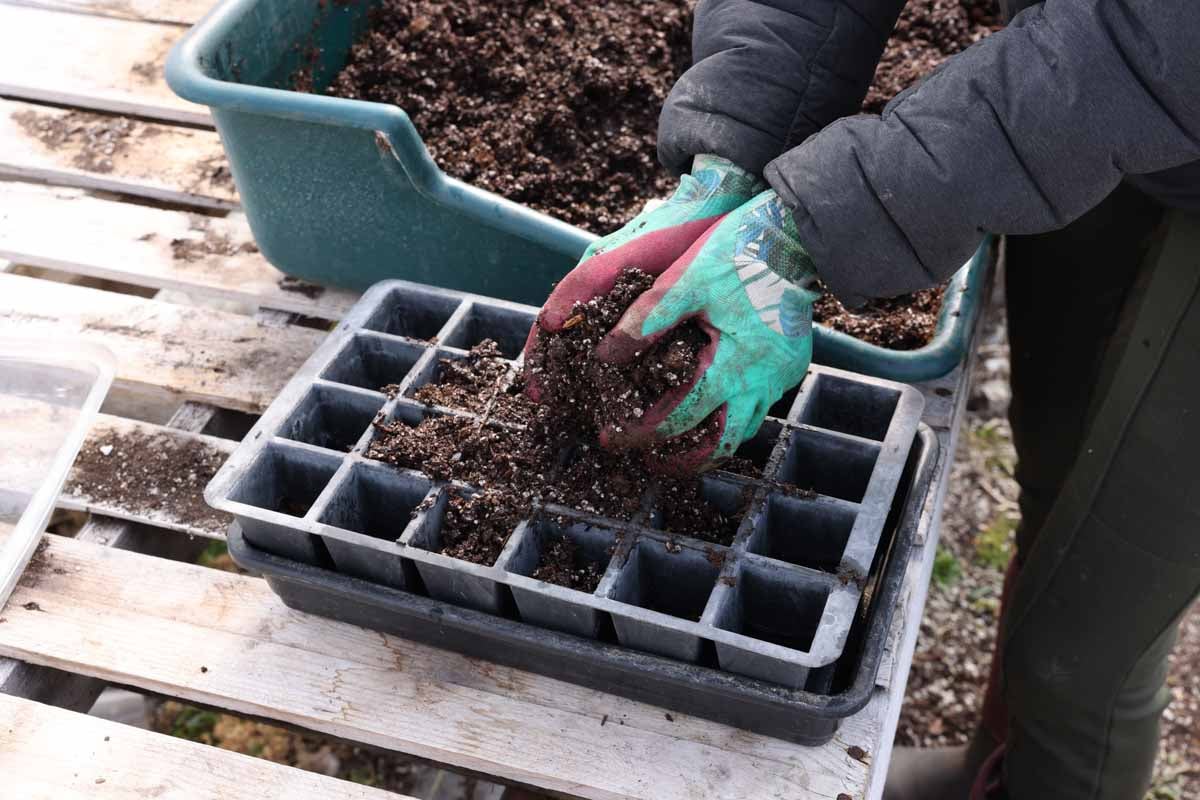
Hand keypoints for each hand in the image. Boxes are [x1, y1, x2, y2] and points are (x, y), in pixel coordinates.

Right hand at [524, 155, 762, 398]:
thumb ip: (583, 284)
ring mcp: (633, 314)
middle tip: (561, 412)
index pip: (550, 329)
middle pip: (574, 349)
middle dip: (564, 380)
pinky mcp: (663, 323)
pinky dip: (630, 378)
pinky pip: (640, 358)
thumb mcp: (620, 258)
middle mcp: (607, 303)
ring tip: (595, 413)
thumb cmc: (666, 232)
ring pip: (606, 358)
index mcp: (588, 286)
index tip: (535, 393)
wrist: (715, 216)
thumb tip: (549, 324)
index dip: (539, 361)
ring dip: (596, 384)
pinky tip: (636, 398)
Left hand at [596, 190, 819, 467]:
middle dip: (682, 459)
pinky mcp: (790, 364)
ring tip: (673, 443)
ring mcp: (781, 375)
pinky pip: (757, 405)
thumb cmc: (738, 252)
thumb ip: (646, 320)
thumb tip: (605, 354)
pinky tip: (707, 406)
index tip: (614, 436)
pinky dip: (728, 415)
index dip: (643, 432)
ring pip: (743, 429)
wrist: (795, 233)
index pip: (681, 418)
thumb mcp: (685, 281)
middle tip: (649, 459)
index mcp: (734, 365)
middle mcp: (763, 380)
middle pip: (721, 444)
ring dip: (708, 442)